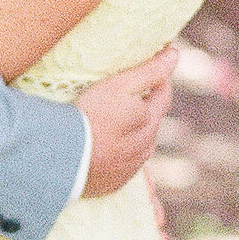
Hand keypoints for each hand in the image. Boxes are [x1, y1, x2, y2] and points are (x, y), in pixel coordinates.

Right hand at [77, 50, 173, 200]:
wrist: (64, 158)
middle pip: (150, 123)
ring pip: (138, 146)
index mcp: (149, 122)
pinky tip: (105, 150)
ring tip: (114, 123)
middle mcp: (145, 148)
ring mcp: (129, 169)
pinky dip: (118, 156)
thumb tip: (174, 54)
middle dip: (144, 108)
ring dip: (132, 134)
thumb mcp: (119, 85)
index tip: (153, 66)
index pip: (163, 96)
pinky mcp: (112, 184)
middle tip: (127, 94)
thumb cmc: (91, 114)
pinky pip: (121, 167)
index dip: (159, 79)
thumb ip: (149, 71)